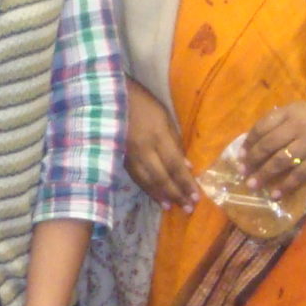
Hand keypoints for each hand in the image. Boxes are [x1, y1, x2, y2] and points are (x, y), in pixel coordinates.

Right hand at [124, 79, 197, 209]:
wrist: (108, 97)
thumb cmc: (142, 102)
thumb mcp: (165, 115)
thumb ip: (175, 141)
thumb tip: (187, 166)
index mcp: (158, 136)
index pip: (175, 165)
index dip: (186, 183)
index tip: (196, 197)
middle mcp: (144, 150)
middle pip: (162, 178)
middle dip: (176, 194)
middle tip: (188, 208)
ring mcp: (130, 156)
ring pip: (147, 182)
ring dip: (161, 196)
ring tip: (171, 207)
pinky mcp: (121, 158)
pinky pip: (136, 178)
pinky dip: (147, 189)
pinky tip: (155, 196)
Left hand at [243, 96, 305, 202]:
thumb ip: (286, 121)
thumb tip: (262, 140)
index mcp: (291, 111)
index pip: (262, 126)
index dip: (249, 141)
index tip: (241, 153)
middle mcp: (297, 125)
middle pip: (267, 145)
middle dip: (252, 161)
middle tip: (242, 172)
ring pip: (279, 162)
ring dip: (263, 175)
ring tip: (252, 185)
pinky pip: (297, 175)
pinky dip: (284, 186)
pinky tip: (275, 193)